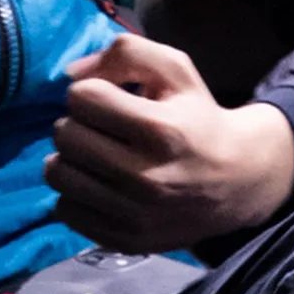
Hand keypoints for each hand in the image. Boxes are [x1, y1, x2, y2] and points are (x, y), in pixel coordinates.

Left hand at [46, 35, 293, 249]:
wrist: (236, 181)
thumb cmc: (197, 117)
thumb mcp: (176, 69)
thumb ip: (125, 52)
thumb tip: (72, 74)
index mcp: (160, 129)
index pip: (83, 98)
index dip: (89, 90)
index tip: (107, 98)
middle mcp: (146, 177)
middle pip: (65, 135)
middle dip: (76, 122)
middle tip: (99, 127)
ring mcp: (135, 215)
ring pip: (58, 174)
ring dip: (69, 158)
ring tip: (94, 154)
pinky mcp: (125, 241)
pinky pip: (66, 211)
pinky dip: (74, 193)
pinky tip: (98, 183)